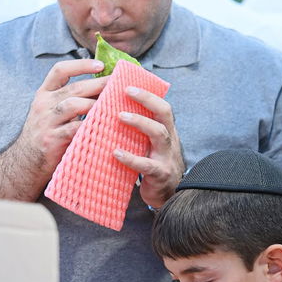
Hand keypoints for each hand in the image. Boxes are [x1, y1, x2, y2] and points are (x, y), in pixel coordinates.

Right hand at [15, 58, 106, 176]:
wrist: (26, 161)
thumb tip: (105, 86)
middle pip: (73, 88)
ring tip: (113, 104)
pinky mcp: (52, 139)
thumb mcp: (53, 111)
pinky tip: (105, 125)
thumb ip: (71, 99)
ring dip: (95, 103)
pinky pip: (74, 129)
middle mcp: (44, 104)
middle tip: (118, 83)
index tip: (101, 64)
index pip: (60, 70)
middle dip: (98, 84)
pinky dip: (90, 125)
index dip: (81, 65)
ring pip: (73, 105)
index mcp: (44, 93)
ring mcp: (46, 122)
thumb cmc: (48, 133)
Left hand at [114, 87, 184, 208]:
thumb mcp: (149, 146)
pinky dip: (131, 158)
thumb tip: (111, 112)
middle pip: (164, 113)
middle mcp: (169, 140)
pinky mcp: (160, 174)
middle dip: (147, 100)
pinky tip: (116, 153)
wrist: (169, 197)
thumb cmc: (152, 167)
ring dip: (140, 122)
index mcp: (165, 131)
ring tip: (120, 116)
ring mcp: (166, 157)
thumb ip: (138, 132)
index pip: (162, 106)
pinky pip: (146, 164)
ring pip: (159, 134)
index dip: (148, 94)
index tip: (128, 85)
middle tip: (126, 92)